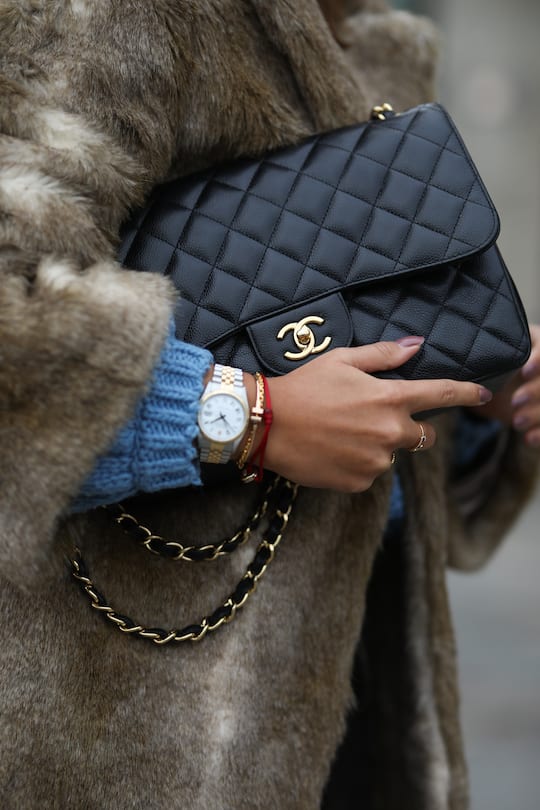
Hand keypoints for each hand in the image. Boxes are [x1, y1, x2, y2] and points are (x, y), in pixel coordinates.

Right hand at [262, 338, 491, 491]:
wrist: (267, 425)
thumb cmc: (303, 387)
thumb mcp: (342, 360)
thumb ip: (384, 355)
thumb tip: (416, 345)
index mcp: (390, 399)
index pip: (441, 395)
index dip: (466, 393)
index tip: (482, 394)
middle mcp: (389, 433)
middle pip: (422, 435)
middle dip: (408, 426)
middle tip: (374, 417)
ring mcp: (375, 461)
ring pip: (391, 455)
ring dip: (378, 446)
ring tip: (342, 433)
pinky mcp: (358, 482)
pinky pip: (369, 473)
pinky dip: (358, 464)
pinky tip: (333, 450)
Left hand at [475, 324, 539, 448]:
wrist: (493, 385)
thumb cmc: (481, 362)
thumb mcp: (480, 356)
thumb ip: (474, 351)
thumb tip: (432, 346)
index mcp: (533, 345)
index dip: (538, 360)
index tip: (524, 370)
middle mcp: (538, 367)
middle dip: (535, 391)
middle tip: (516, 401)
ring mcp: (537, 389)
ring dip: (536, 414)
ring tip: (517, 422)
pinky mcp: (538, 411)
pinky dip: (539, 433)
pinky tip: (528, 439)